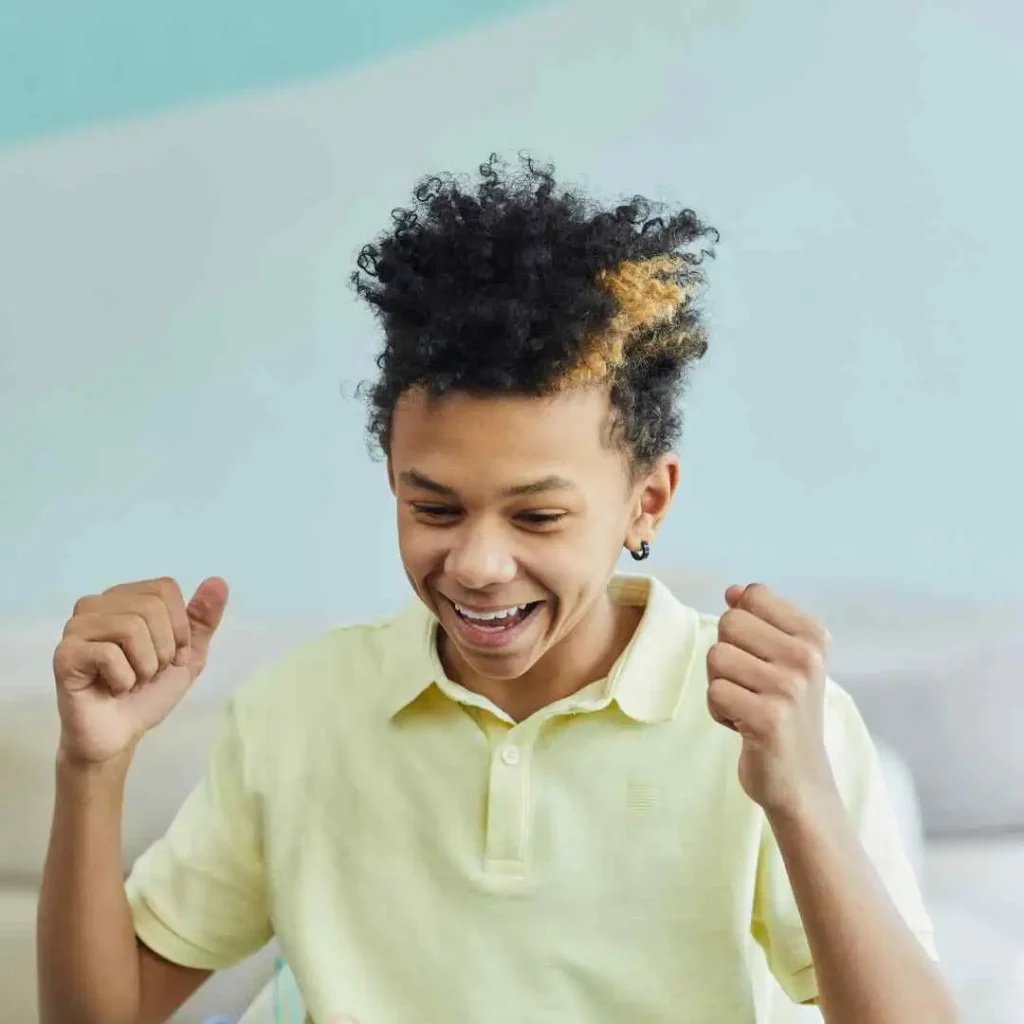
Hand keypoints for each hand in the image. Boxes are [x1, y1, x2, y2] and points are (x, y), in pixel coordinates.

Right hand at [53, 576, 228, 764]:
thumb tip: (219, 581)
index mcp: (124, 598)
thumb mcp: (188, 654)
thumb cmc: (149, 692)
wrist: (120, 734)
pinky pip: (109, 654)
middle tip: (148, 672)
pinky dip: (124, 680)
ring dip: (145, 666)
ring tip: (132, 680)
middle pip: (150, 607)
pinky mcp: (65, 654)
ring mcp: (76, 628)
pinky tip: (112, 689)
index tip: (169, 655)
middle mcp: (95, 605)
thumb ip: (203, 618)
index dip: (178, 628)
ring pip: (131, 627)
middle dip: (163, 650)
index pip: (165, 589)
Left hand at [706, 583, 836, 817]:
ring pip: (716, 656)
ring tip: (748, 705)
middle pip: (729, 623)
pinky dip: (719, 711)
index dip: (741, 628)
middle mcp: (807, 657)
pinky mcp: (768, 718)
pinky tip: (744, 726)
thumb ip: (758, 620)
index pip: (752, 596)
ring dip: (721, 684)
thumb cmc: (783, 712)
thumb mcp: (781, 659)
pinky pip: (714, 692)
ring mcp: (789, 688)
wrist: (800, 779)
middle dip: (727, 655)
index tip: (760, 658)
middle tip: (751, 686)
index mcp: (813, 636)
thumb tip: (732, 591)